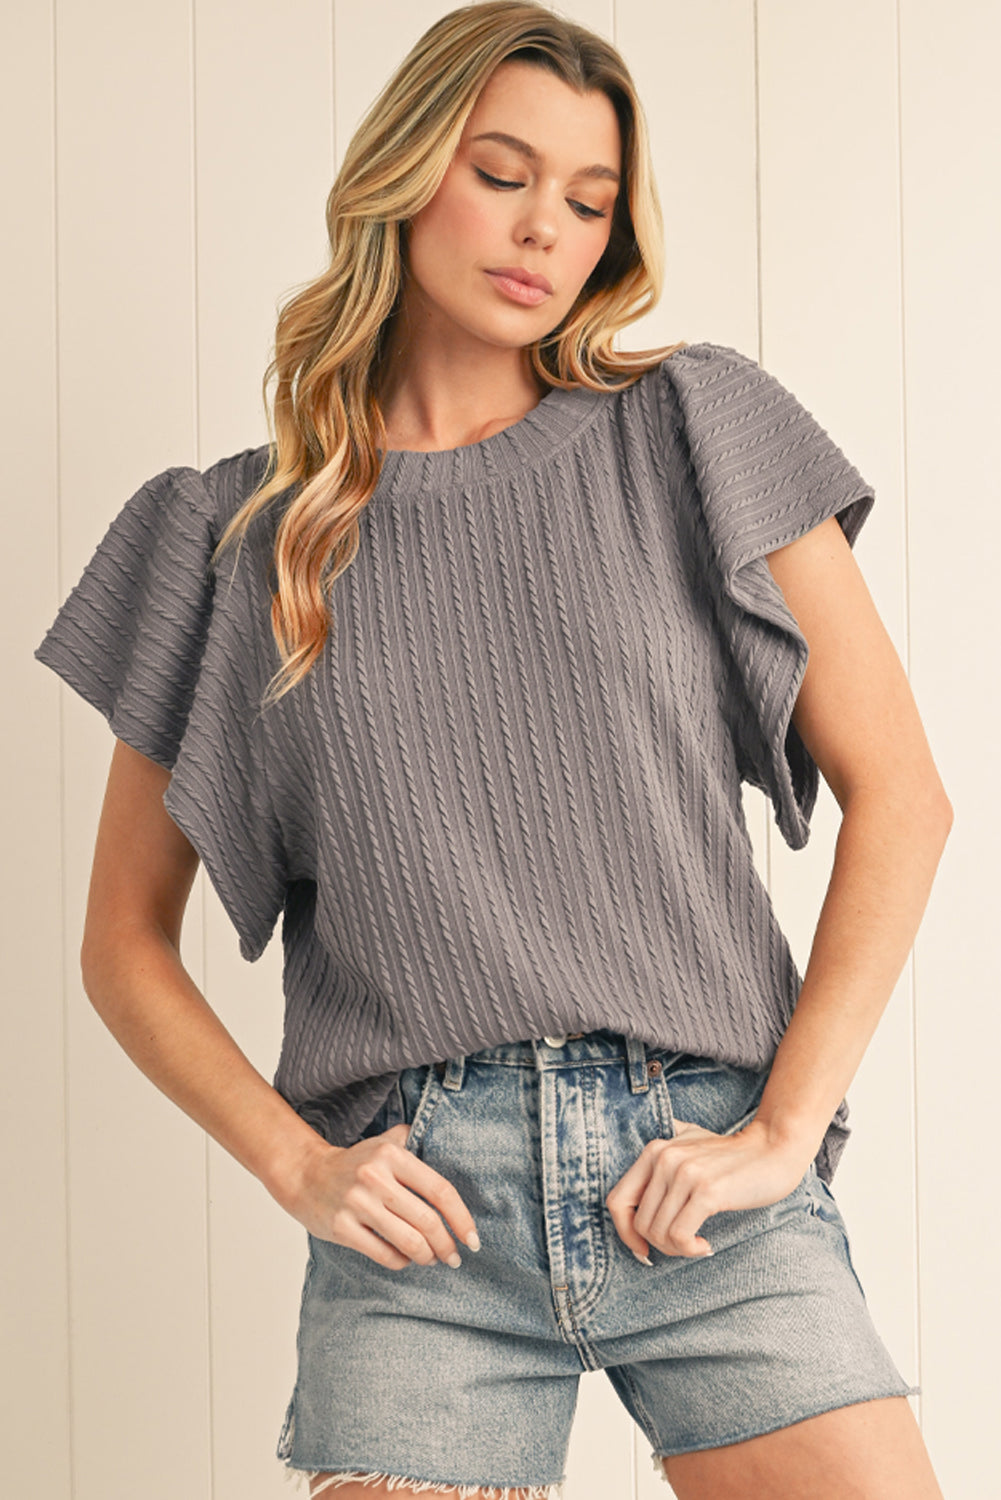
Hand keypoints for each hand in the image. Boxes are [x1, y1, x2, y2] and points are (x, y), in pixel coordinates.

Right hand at [282, 1123, 480, 1270]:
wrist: (305, 1175)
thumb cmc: (353, 1162)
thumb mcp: (383, 1142)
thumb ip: (414, 1141)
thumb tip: (449, 1145)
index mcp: (392, 1155)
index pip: (440, 1190)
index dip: (462, 1218)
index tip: (473, 1238)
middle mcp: (376, 1178)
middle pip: (428, 1221)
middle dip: (447, 1245)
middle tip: (454, 1257)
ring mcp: (357, 1204)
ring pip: (409, 1242)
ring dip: (428, 1257)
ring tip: (432, 1259)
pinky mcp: (341, 1228)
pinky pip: (384, 1255)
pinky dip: (402, 1262)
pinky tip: (406, 1260)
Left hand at [605, 1117, 811, 1259]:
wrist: (773, 1149)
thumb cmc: (731, 1157)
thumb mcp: (688, 1146)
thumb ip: (659, 1161)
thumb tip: (628, 1210)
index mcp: (653, 1150)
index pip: (617, 1200)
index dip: (625, 1232)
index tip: (643, 1248)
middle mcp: (663, 1158)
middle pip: (638, 1223)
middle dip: (657, 1245)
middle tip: (682, 1246)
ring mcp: (684, 1174)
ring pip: (658, 1233)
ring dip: (677, 1250)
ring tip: (697, 1243)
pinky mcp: (706, 1191)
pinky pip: (680, 1236)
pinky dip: (690, 1249)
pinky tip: (706, 1245)